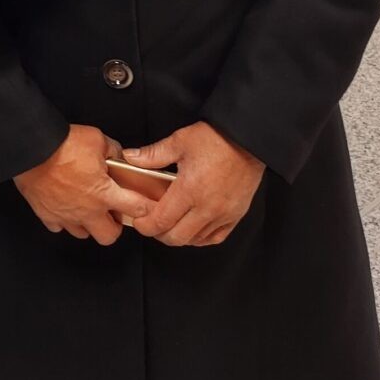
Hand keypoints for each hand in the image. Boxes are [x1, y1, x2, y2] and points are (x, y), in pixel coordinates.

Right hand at [14, 125, 156, 243]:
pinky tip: (64, 206)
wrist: (31, 149)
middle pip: (109, 236)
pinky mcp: (47, 215)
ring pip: (83, 234)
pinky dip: (63, 220)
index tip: (148, 208)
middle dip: (114, 227)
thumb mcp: (96, 139)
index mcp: (104, 193)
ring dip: (88, 224)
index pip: (136, 209)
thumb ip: (112, 150)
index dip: (146, 209)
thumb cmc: (62, 144)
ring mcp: (66, 216)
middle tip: (112, 212)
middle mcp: (87, 211)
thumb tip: (118, 155)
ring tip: (87, 208)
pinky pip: (59, 226)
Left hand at [124, 122, 263, 247]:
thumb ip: (153, 154)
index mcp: (189, 190)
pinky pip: (215, 238)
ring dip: (180, 236)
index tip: (139, 223)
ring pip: (195, 240)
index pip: (161, 221)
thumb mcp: (180, 141)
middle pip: (177, 237)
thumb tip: (131, 157)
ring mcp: (223, 214)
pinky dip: (201, 238)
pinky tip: (193, 229)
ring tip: (171, 223)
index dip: (146, 226)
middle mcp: (206, 207)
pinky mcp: (236, 215)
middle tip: (152, 224)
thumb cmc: (216, 139)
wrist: (248, 140)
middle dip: (159, 234)